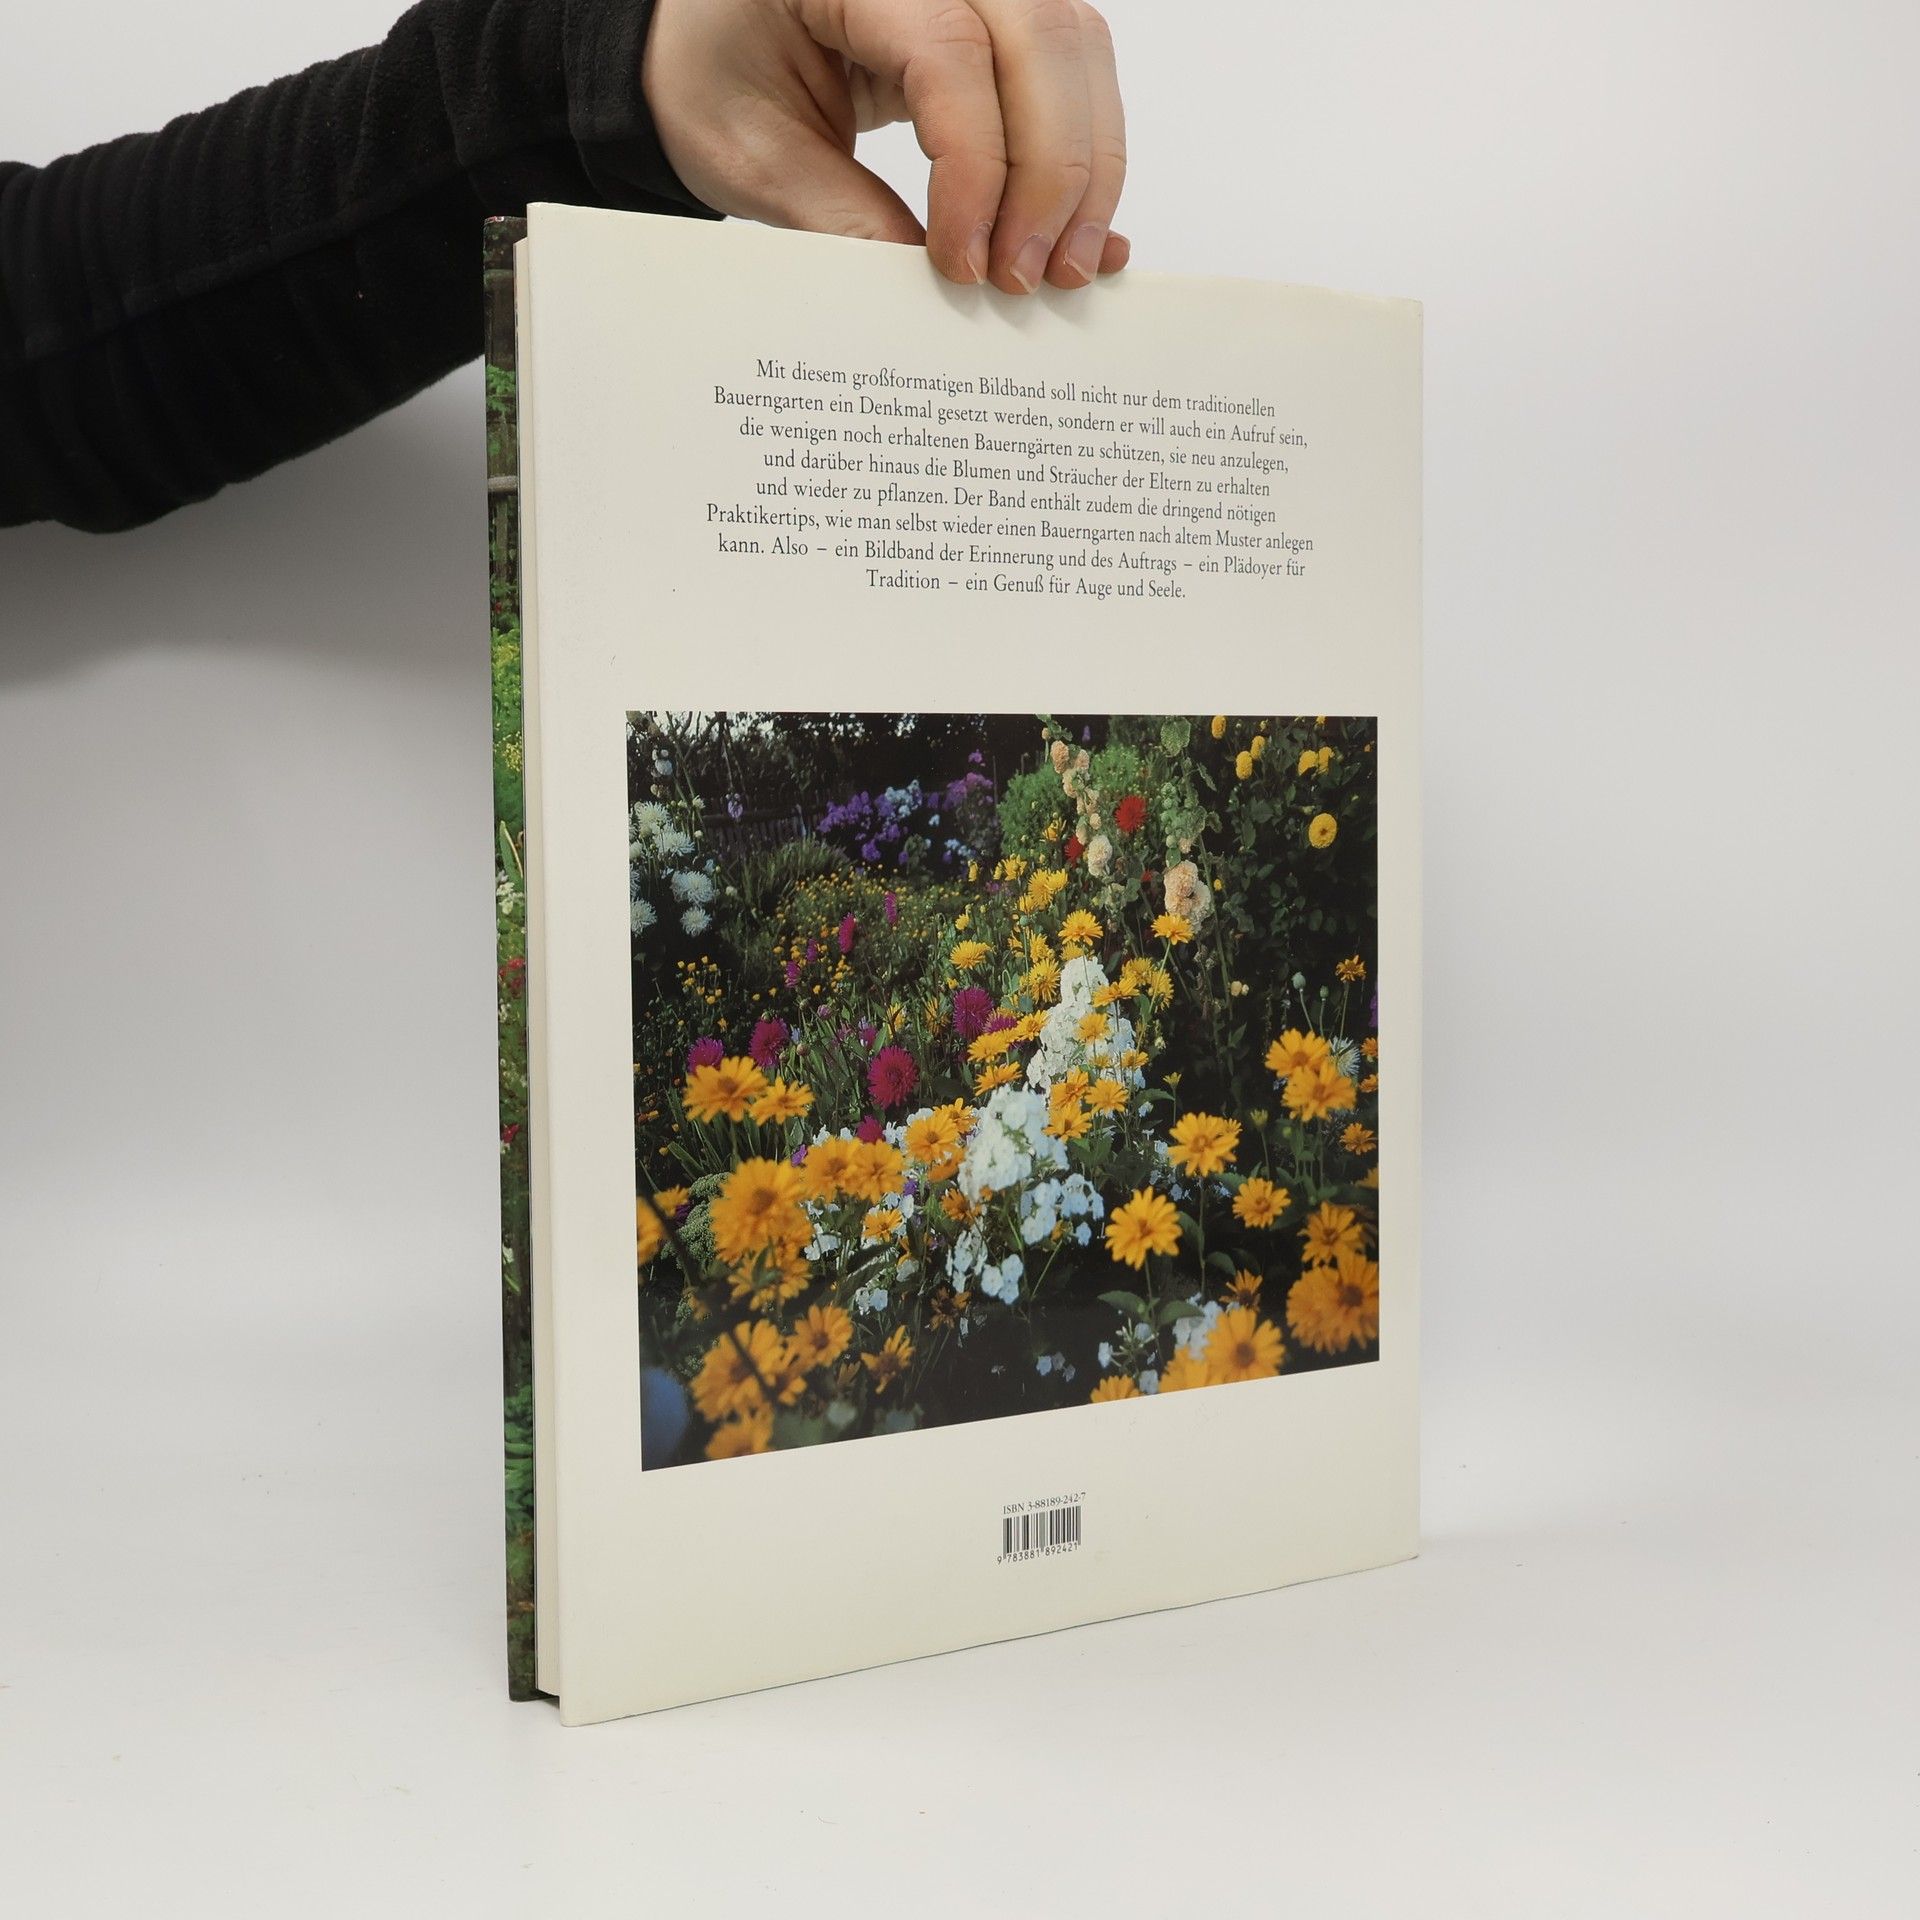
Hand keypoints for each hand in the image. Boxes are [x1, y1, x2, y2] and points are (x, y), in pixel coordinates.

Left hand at [643, 0, 1128, 291]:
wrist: (707, 44)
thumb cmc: (716, 76)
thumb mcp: (755, 157)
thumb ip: (844, 220)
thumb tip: (938, 295)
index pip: (953, 54)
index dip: (976, 167)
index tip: (965, 262)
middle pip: (1044, 43)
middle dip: (1051, 177)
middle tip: (1025, 279)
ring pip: (1077, 54)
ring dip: (1085, 171)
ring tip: (1061, 268)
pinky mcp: (1001, 22)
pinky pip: (1074, 73)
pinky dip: (1086, 155)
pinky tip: (1078, 230)